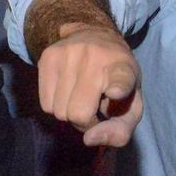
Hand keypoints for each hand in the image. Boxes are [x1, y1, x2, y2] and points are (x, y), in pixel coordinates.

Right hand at [38, 27, 142, 146]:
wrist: (95, 35)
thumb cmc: (116, 81)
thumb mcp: (130, 106)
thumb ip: (120, 131)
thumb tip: (89, 140)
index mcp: (124, 69)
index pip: (121, 80)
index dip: (119, 87)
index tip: (117, 92)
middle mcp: (96, 57)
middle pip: (78, 113)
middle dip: (84, 122)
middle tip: (93, 110)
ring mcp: (69, 54)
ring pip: (58, 111)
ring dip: (69, 113)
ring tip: (81, 97)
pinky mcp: (48, 56)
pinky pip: (45, 104)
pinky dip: (55, 106)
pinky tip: (67, 91)